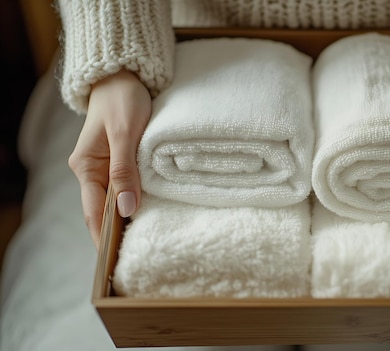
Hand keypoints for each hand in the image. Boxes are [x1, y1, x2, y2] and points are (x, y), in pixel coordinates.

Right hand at [68, 69, 151, 248]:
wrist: (123, 77)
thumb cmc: (122, 100)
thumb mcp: (126, 134)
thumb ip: (125, 171)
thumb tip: (126, 208)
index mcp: (85, 167)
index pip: (94, 212)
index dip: (103, 237)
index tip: (115, 262)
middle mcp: (91, 172)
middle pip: (102, 212)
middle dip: (114, 236)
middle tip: (134, 260)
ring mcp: (104, 168)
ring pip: (114, 203)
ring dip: (125, 222)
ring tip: (142, 246)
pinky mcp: (118, 163)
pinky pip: (124, 190)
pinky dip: (133, 205)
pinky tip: (145, 218)